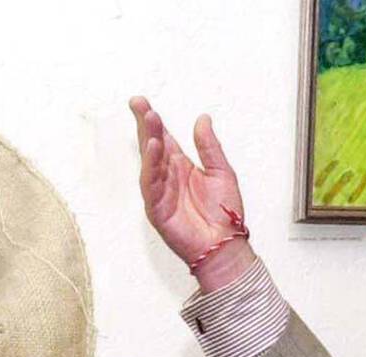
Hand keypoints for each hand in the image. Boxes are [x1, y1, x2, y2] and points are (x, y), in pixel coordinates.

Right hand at [129, 97, 254, 289]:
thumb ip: (210, 147)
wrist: (226, 245)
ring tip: (149, 120)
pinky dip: (150, 166)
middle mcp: (168, 177)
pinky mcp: (157, 209)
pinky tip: (152, 149)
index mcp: (181, 166)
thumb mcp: (221, 172)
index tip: (143, 103)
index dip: (153, 121)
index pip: (163, 139)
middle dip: (145, 125)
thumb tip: (202, 119)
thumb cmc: (225, 214)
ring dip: (148, 141)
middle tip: (139, 104)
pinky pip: (150, 185)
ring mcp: (160, 193)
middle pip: (152, 146)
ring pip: (149, 162)